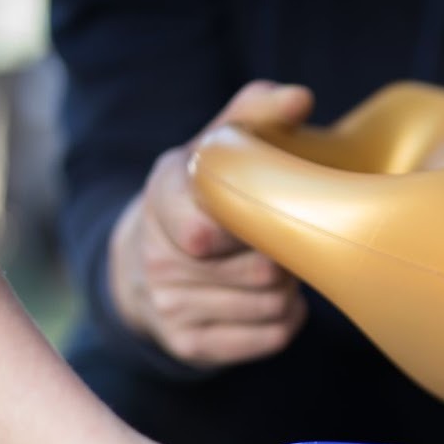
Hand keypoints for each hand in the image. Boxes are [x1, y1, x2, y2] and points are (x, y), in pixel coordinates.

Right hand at [109, 81, 313, 366]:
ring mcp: (168, 307)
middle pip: (259, 270)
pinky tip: (272, 299)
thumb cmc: (201, 197)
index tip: (265, 210)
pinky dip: (287, 318)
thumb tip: (299, 97)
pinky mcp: (189, 346)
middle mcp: (156, 256)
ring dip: (289, 288)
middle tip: (280, 241)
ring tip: (274, 267)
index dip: (254, 225)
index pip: (209, 229)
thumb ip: (254, 117)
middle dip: (285, 256)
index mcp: (163, 195)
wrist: (144, 263)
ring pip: (270, 304)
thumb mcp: (214, 149)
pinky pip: (270, 337)